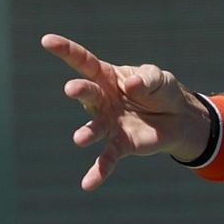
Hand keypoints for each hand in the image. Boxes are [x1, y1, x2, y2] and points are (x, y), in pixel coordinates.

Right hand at [41, 33, 209, 190]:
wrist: (178, 118)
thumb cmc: (161, 91)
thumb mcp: (159, 78)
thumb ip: (147, 78)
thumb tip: (131, 85)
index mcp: (108, 77)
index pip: (84, 61)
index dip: (66, 50)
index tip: (46, 40)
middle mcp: (103, 100)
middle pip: (87, 93)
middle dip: (79, 91)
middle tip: (71, 90)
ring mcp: (109, 123)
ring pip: (94, 127)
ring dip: (87, 133)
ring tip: (80, 138)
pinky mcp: (120, 144)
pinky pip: (107, 159)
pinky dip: (98, 171)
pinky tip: (88, 184)